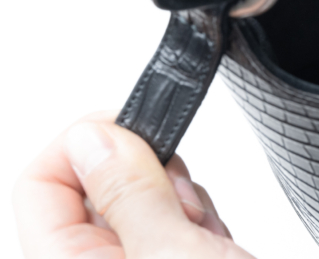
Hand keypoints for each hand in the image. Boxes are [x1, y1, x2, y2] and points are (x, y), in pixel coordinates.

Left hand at [14, 113, 255, 258]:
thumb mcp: (171, 254)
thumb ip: (128, 192)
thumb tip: (93, 135)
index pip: (39, 184)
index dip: (84, 144)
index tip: (136, 128)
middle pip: (96, 187)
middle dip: (150, 178)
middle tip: (184, 201)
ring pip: (143, 200)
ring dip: (185, 203)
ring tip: (209, 237)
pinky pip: (173, 222)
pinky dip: (202, 223)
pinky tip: (221, 247)